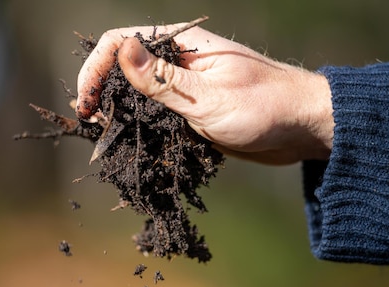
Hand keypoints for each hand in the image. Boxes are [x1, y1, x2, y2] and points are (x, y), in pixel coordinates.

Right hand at [76, 24, 333, 164]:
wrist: (303, 129)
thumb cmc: (266, 108)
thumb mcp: (210, 97)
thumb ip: (163, 80)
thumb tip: (120, 51)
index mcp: (182, 45)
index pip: (120, 42)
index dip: (96, 69)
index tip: (86, 104)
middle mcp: (179, 60)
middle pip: (123, 66)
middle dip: (101, 91)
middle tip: (91, 123)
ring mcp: (185, 86)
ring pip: (137, 92)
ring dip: (117, 110)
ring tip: (104, 135)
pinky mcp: (192, 109)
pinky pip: (156, 113)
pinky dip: (139, 125)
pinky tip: (130, 142)